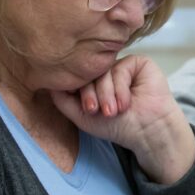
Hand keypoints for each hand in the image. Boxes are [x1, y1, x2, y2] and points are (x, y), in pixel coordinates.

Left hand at [50, 54, 194, 184]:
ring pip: (104, 71)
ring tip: (113, 111)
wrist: (146, 131)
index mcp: (95, 82)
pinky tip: (127, 102)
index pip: (79, 77)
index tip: (88, 111)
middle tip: (97, 111)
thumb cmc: (117, 126)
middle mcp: (107, 71)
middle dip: (91, 94)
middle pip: (89, 73)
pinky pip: (121, 68)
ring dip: (106, 94)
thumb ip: (62, 99)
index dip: (80, 91)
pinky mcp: (139, 63)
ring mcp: (123, 66)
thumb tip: (48, 80)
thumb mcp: (81, 115)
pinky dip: (120, 88)